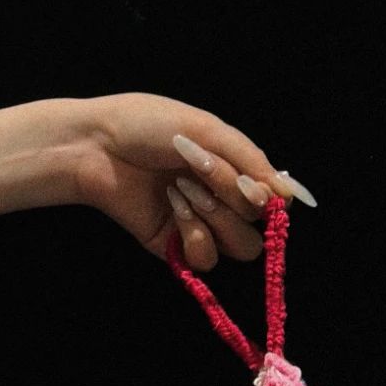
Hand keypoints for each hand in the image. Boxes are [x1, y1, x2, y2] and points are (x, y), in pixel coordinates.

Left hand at [56, 92, 315, 270]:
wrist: (96, 146)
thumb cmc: (147, 126)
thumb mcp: (207, 130)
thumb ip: (251, 161)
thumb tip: (289, 196)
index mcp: (234, 168)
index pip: (276, 202)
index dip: (270, 201)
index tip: (251, 186)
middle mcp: (223, 200)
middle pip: (259, 226)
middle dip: (231, 197)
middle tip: (197, 168)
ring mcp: (202, 225)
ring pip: (239, 247)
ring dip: (214, 217)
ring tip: (180, 188)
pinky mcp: (177, 248)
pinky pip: (207, 259)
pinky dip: (193, 233)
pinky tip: (172, 208)